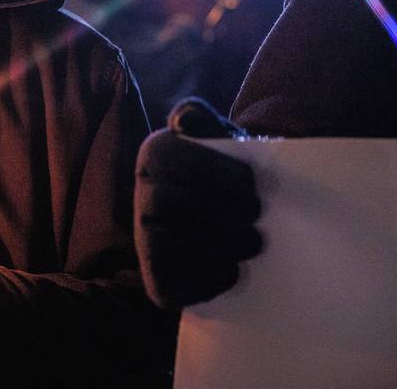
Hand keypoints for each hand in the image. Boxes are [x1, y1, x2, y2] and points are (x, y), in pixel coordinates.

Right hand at [134, 98, 262, 307]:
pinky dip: (209, 275)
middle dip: (217, 210)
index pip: (165, 158)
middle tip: (256, 215)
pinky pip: (172, 278)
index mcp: (153, 157)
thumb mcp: (223, 144)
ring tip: (252, 242)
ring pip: (165, 240)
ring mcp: (144, 240)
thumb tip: (185, 118)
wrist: (235, 233)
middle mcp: (140, 198)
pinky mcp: (157, 279)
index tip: (250, 184)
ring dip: (218, 242)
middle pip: (164, 201)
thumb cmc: (231, 182)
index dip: (211, 171)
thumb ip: (207, 123)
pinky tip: (233, 268)